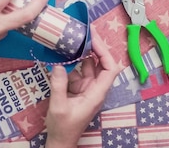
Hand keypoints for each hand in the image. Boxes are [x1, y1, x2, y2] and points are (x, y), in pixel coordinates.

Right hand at [45, 32, 119, 147]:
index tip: (93, 40)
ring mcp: (87, 89)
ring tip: (75, 39)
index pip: (110, 70)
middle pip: (102, 64)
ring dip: (83, 54)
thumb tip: (59, 65)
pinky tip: (64, 55)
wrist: (60, 141)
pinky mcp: (78, 90)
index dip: (105, 53)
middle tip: (86, 32)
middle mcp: (95, 89)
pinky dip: (72, 64)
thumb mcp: (58, 106)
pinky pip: (78, 73)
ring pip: (89, 67)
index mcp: (96, 94)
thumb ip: (59, 85)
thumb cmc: (63, 128)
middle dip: (96, 48)